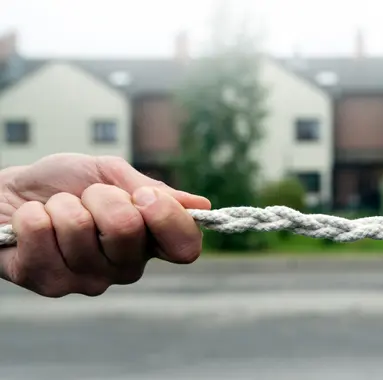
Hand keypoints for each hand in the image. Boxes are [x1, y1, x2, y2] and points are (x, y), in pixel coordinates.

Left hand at [0, 153, 210, 297]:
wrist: (7, 193)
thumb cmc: (62, 184)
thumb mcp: (110, 174)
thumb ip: (150, 190)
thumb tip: (199, 205)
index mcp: (149, 241)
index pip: (185, 248)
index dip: (169, 219)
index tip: (145, 195)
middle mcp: (125, 267)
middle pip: (130, 233)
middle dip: (102, 197)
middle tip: (88, 196)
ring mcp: (88, 280)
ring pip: (81, 230)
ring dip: (63, 205)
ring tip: (56, 209)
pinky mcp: (49, 284)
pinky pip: (44, 237)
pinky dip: (33, 217)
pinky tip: (33, 222)